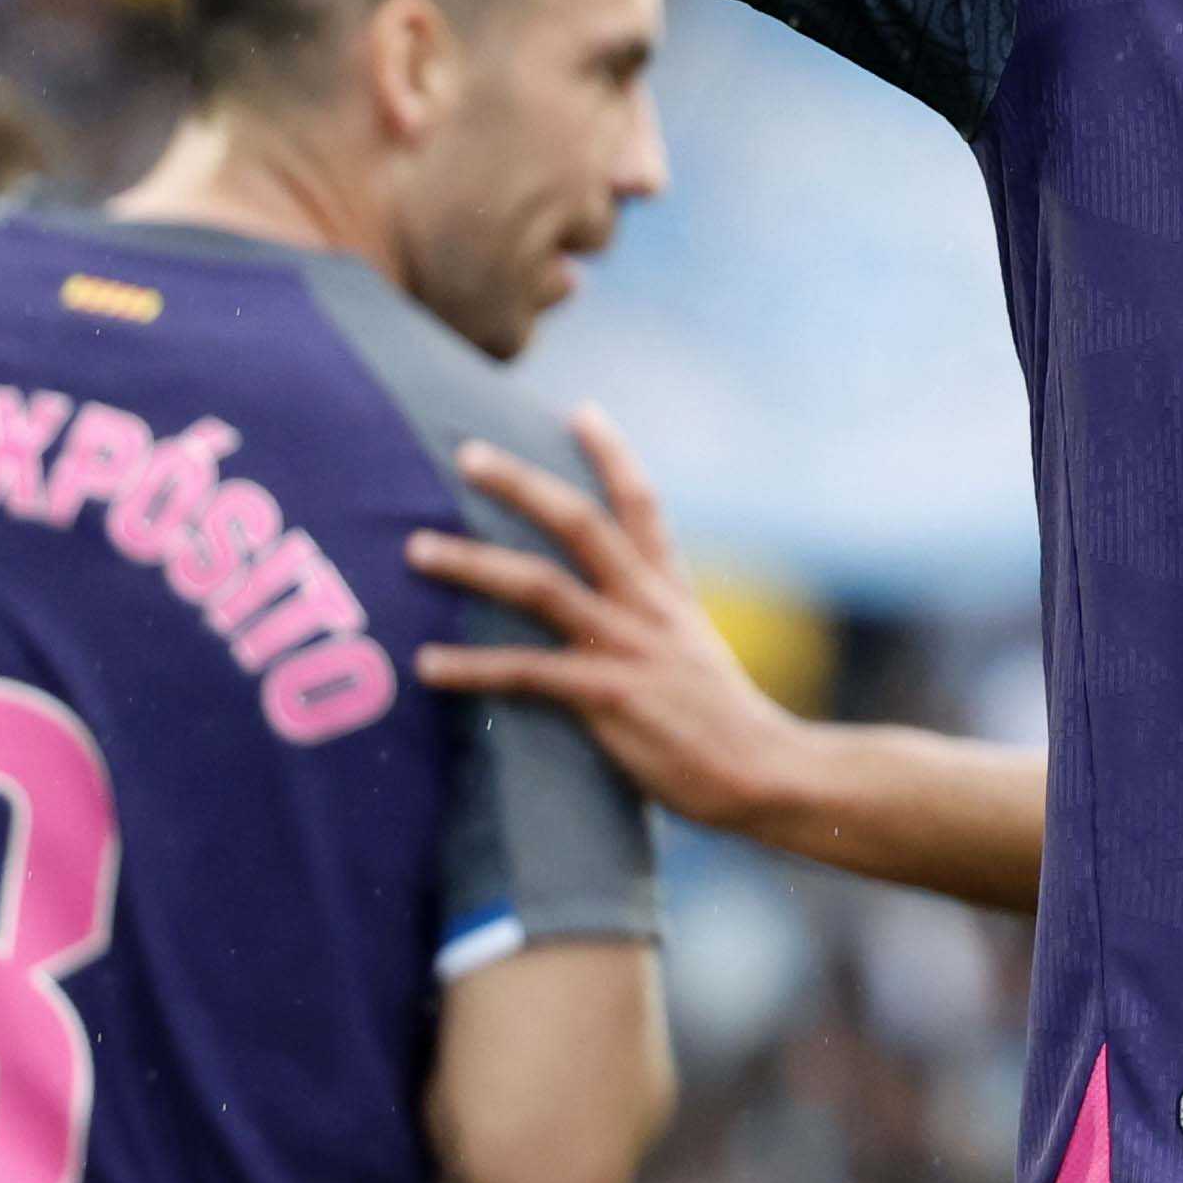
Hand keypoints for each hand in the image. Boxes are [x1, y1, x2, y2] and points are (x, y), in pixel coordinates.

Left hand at [414, 406, 796, 827]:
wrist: (766, 773)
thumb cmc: (725, 728)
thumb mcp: (693, 656)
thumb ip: (652, 628)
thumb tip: (609, 619)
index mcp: (670, 592)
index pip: (643, 504)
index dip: (613, 454)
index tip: (581, 409)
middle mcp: (648, 605)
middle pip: (580, 521)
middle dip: (521, 483)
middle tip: (466, 453)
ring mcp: (628, 647)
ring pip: (540, 584)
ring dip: (472, 563)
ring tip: (416, 549)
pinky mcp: (609, 696)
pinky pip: (526, 671)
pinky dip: (471, 667)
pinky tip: (428, 665)